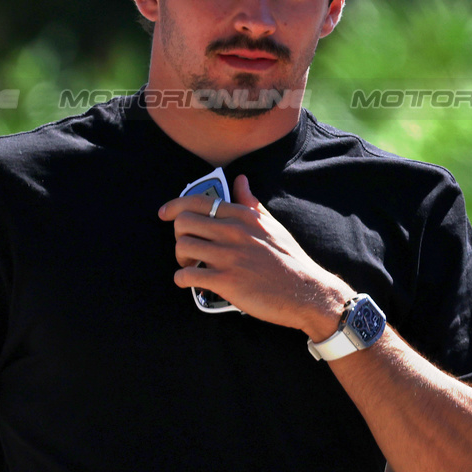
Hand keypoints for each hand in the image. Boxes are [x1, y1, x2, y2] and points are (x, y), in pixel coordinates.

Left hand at [159, 175, 353, 337]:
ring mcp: (229, 256)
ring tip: (190, 266)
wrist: (306, 292)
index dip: (175, 206)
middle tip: (188, 249)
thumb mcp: (272, 225)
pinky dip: (182, 279)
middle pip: (184, 222)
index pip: (199, 201)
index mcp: (243, 216)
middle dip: (179, 236)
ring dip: (180, 258)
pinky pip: (187, 275)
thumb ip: (251, 202)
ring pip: (182, 246)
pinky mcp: (226, 281)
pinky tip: (189, 282)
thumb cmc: (290, 259)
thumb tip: (240, 179)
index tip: (165, 213)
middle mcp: (233, 232)